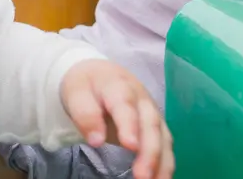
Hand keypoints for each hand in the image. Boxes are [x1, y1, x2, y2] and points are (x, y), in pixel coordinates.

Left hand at [59, 59, 172, 178]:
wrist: (100, 74)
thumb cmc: (87, 85)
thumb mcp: (76, 92)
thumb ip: (85, 114)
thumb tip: (96, 141)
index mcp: (119, 86)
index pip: (126, 106)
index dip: (129, 125)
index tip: (130, 146)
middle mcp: (142, 100)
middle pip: (150, 125)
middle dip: (149, 152)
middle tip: (142, 176)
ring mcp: (152, 114)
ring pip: (163, 138)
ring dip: (162, 163)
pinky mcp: (157, 127)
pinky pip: (165, 147)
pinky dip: (165, 165)